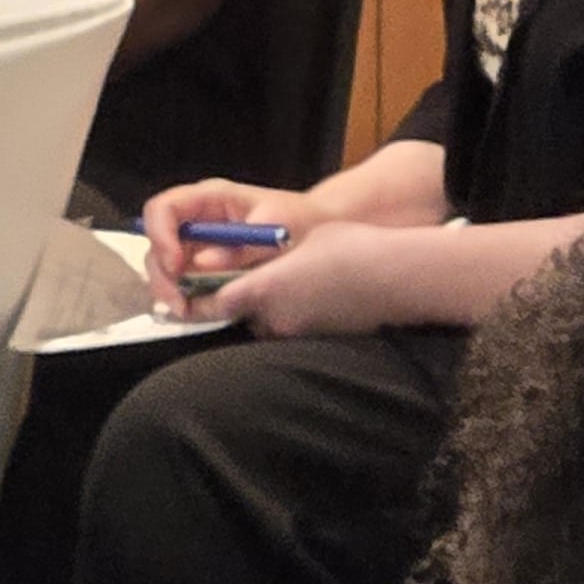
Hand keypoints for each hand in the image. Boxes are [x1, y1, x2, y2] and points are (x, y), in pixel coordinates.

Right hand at [140, 175, 326, 311]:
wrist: (318, 229)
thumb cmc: (298, 220)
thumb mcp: (275, 229)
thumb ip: (239, 248)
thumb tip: (201, 265)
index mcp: (208, 199)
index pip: (163, 208)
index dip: (159, 236)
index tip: (175, 266)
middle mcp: (196, 219)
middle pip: (155, 241)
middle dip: (161, 274)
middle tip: (177, 303)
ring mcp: (198, 242)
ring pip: (163, 264)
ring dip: (170, 290)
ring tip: (186, 312)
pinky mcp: (205, 265)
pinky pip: (182, 281)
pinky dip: (184, 297)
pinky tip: (195, 311)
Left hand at [203, 220, 444, 338]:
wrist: (398, 275)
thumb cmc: (348, 245)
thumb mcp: (296, 242)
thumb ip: (261, 259)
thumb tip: (242, 266)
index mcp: (264, 288)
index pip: (215, 304)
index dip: (197, 302)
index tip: (185, 299)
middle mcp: (276, 318)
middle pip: (239, 317)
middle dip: (234, 305)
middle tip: (241, 284)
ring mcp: (300, 334)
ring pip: (266, 326)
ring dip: (264, 313)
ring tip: (282, 287)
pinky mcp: (321, 341)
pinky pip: (292, 331)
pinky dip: (290, 319)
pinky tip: (308, 298)